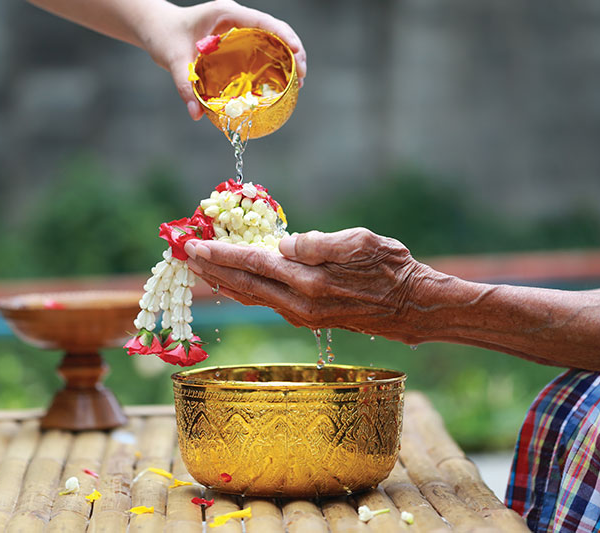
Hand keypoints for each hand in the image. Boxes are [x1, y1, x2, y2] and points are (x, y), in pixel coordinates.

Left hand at [140, 0, 306, 119]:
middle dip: (294, 50)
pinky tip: (282, 80)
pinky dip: (275, 62)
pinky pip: (262, 48)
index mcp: (225, 13)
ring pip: (272, 39)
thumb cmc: (164, 36)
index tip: (297, 52)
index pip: (263, 21)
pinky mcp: (237, 40)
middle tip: (303, 75)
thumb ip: (184, 86)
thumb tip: (196, 114)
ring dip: (288, 57)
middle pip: (275, 30)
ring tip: (299, 80)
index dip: (284, 35)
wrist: (157, 28)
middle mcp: (236, 18)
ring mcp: (239, 28)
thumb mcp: (173, 59)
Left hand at [184, 228, 425, 339]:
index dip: (221, 254)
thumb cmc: (391, 269)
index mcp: (309, 283)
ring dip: (225, 282)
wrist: (412, 307)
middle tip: (187, 255)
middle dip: (213, 269)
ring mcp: (303, 316)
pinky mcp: (309, 318)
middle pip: (245, 285)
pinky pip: (267, 303)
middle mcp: (300, 305)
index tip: (195, 245)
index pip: (254, 265)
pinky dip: (246, 291)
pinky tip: (238, 285)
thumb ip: (318, 244)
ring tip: (203, 270)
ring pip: (253, 298)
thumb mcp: (360, 243)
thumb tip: (283, 245)